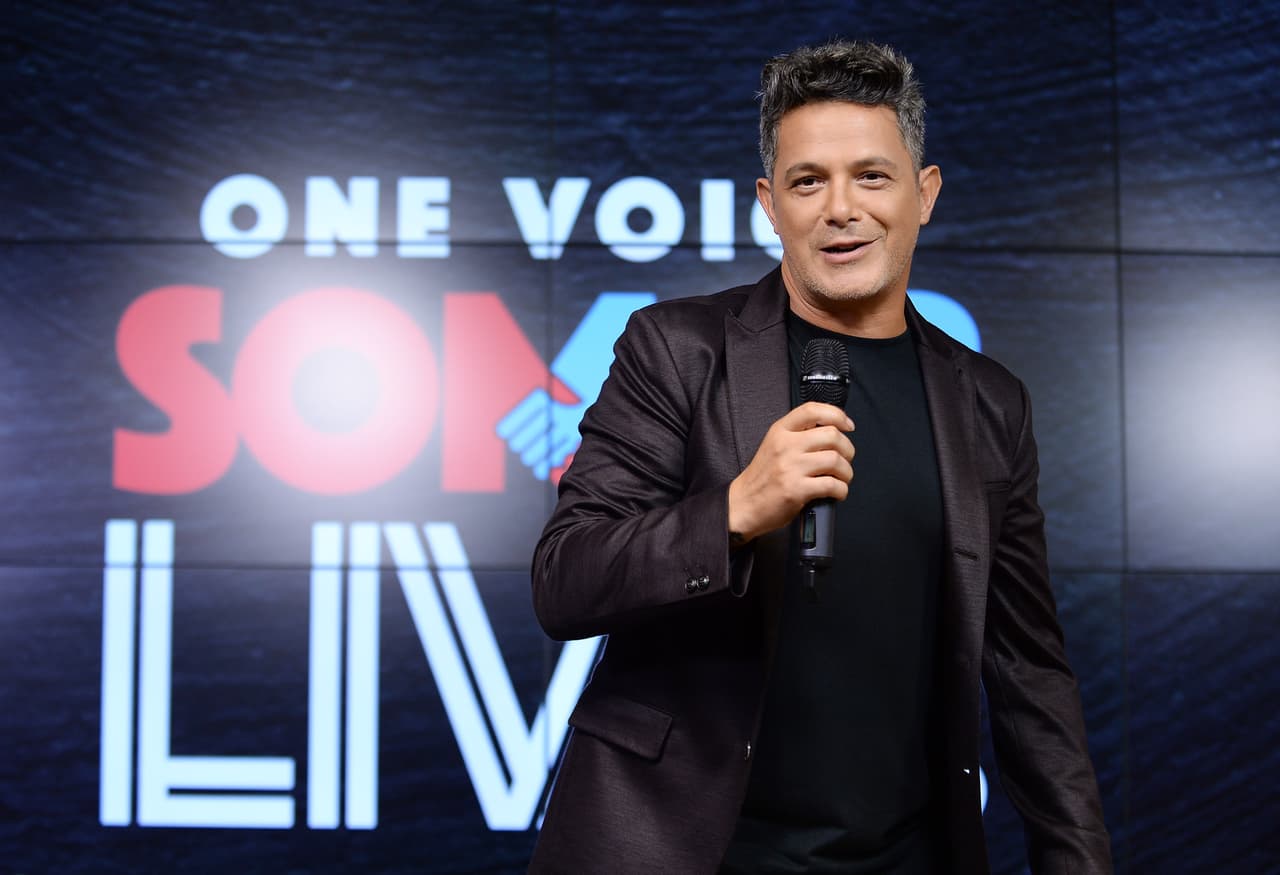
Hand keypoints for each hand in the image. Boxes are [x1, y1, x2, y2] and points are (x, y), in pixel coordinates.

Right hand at [727, 402, 853, 542]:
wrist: (743, 504)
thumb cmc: (762, 477)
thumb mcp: (774, 445)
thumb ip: (797, 435)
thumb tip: (832, 431)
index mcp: (780, 431)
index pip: (812, 410)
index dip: (837, 415)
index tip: (847, 425)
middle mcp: (785, 445)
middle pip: (832, 435)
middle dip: (848, 449)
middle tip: (845, 459)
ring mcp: (790, 467)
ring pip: (835, 460)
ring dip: (846, 472)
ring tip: (842, 478)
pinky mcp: (796, 490)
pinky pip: (832, 485)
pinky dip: (841, 490)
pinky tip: (837, 492)